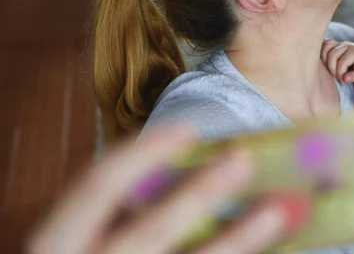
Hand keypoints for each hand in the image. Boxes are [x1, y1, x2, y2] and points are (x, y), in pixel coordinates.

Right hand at [27, 126, 310, 253]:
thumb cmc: (87, 251)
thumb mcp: (79, 234)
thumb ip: (116, 210)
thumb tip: (190, 166)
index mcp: (59, 240)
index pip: (98, 187)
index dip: (143, 154)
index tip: (188, 129)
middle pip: (151, 229)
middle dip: (200, 193)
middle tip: (244, 159)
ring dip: (238, 239)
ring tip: (277, 211)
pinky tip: (269, 248)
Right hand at [320, 39, 353, 84]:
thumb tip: (344, 79)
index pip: (342, 62)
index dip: (340, 73)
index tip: (343, 82)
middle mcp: (346, 45)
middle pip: (332, 55)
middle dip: (332, 69)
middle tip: (337, 77)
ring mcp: (339, 43)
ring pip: (326, 49)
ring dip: (326, 62)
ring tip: (331, 71)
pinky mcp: (334, 44)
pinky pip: (324, 46)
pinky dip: (322, 54)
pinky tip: (326, 64)